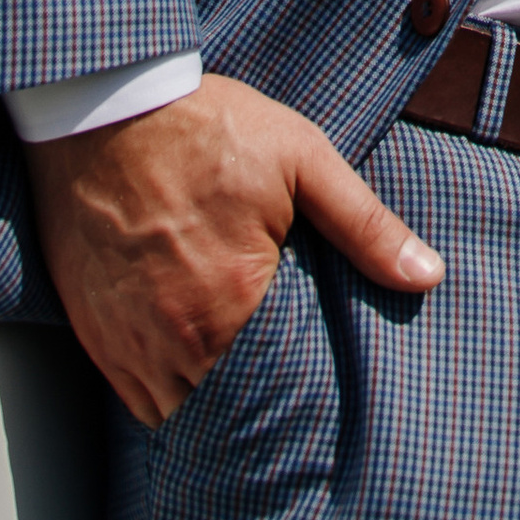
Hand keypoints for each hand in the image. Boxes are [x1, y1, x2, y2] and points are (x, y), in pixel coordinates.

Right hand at [24, 72, 442, 425]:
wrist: (106, 104)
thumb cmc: (207, 128)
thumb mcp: (302, 159)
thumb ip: (365, 226)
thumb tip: (428, 276)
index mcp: (235, 301)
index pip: (278, 391)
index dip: (298, 402)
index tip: (317, 404)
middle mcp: (176, 335)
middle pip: (221, 411)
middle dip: (252, 415)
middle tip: (280, 408)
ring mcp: (127, 338)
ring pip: (170, 411)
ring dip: (202, 408)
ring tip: (235, 397)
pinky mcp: (91, 330)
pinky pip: (129, 395)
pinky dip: (157, 393)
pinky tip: (183, 372)